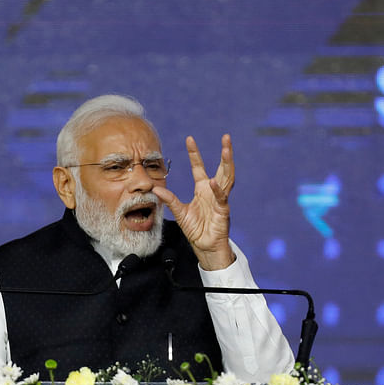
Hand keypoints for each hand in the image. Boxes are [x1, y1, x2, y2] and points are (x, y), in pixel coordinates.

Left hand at [153, 134, 235, 270]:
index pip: (199, 167)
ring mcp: (220, 200)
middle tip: (226, 137)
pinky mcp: (223, 210)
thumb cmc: (196, 230)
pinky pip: (221, 198)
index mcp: (202, 189)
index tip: (190, 139)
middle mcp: (213, 192)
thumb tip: (156, 189)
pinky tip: (213, 182)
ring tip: (227, 150)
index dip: (194, 154)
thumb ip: (170, 200)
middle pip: (222, 168)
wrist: (205, 247)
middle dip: (225, 153)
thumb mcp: (179, 212)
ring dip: (228, 164)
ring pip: (227, 178)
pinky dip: (218, 190)